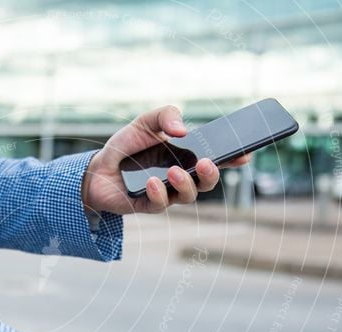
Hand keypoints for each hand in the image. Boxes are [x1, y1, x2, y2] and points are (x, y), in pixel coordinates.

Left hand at [80, 105, 250, 214]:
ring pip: (187, 196)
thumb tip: (182, 130)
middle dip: (212, 174)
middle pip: (207, 182)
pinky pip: (160, 205)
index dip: (233, 158)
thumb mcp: (145, 121)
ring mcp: (166, 193)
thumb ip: (166, 116)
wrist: (96, 168)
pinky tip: (152, 182)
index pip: (216, 159)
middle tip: (207, 163)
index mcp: (186, 157)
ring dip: (185, 184)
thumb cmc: (126, 146)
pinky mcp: (148, 205)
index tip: (245, 153)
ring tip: (174, 172)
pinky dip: (158, 193)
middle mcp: (181, 177)